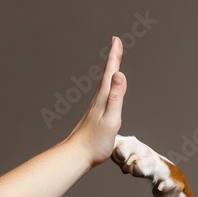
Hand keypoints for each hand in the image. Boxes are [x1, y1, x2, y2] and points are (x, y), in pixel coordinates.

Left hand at [65, 36, 127, 167]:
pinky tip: (108, 90)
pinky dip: (108, 85)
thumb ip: (116, 97)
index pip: (110, 73)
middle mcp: (98, 100)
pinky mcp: (96, 116)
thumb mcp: (111, 119)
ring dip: (110, 71)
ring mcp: (96, 108)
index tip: (116, 40)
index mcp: (103, 99)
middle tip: (116, 44)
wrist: (77, 156)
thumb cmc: (95, 142)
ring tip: (114, 63)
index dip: (114, 56)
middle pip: (107, 75)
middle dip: (113, 58)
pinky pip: (104, 94)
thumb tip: (119, 74)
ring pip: (105, 84)